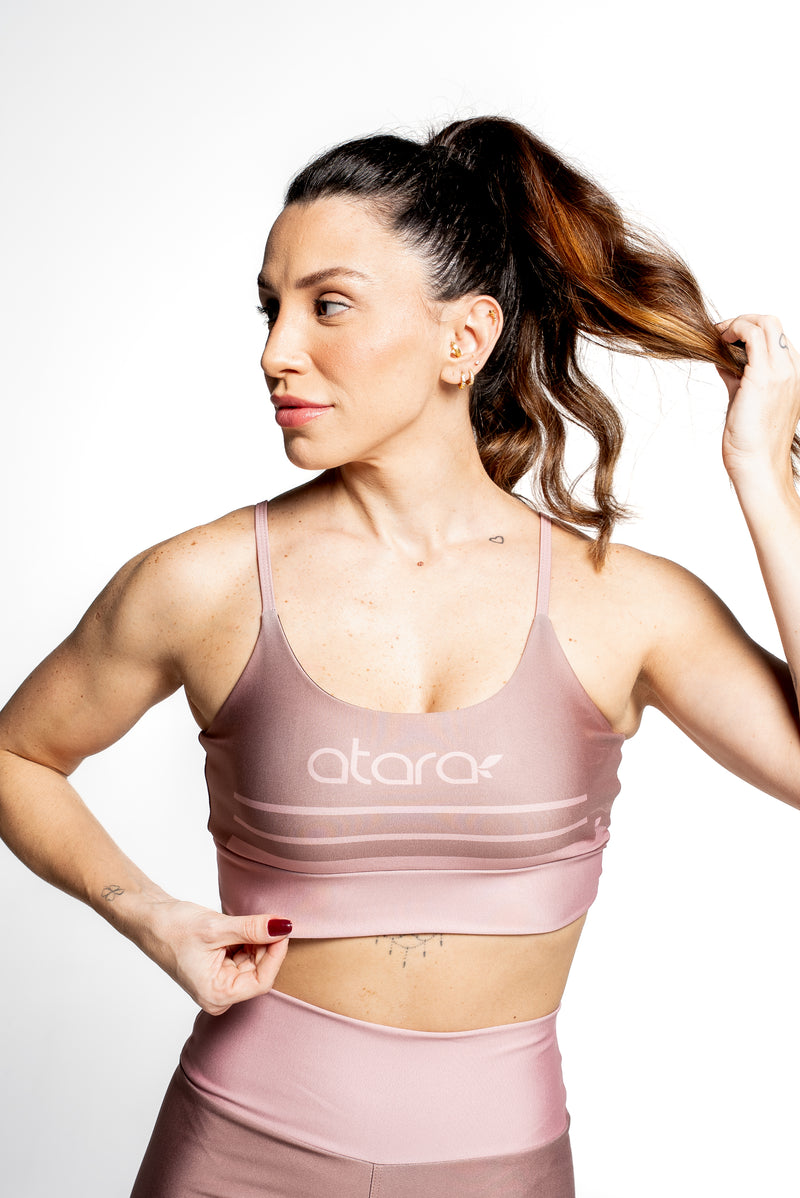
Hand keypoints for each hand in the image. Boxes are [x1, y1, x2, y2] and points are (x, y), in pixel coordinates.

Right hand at [144, 899, 291, 1015]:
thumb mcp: (217, 928)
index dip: (276, 954)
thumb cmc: (172, 928)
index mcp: (217, 994)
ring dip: (255, 941)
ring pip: (253, 962)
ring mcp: (219, 983)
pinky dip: (246, 940)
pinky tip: (236, 927)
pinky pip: (243, 956)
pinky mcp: (218, 970)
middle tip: (264, 918)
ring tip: (242, 921)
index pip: (262, 981)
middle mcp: (219, 995)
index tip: (282, 929)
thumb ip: (252, 929)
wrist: (148, 919)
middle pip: (259, 971)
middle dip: (265, 945)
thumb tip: (283, 926)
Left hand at [716, 314, 799, 489]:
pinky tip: (719, 340)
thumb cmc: (751, 442)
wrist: (757, 465)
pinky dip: (734, 329)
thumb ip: (738, 377)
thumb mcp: (744, 400)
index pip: (775, 337)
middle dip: (744, 320)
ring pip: (765, 322)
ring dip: (738, 322)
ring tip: (719, 335)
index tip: (726, 338)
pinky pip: (752, 335)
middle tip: (721, 333)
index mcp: (791, 375)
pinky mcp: (764, 377)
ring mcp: (781, 372)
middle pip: (773, 323)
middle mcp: (791, 370)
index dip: (749, 331)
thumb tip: (724, 360)